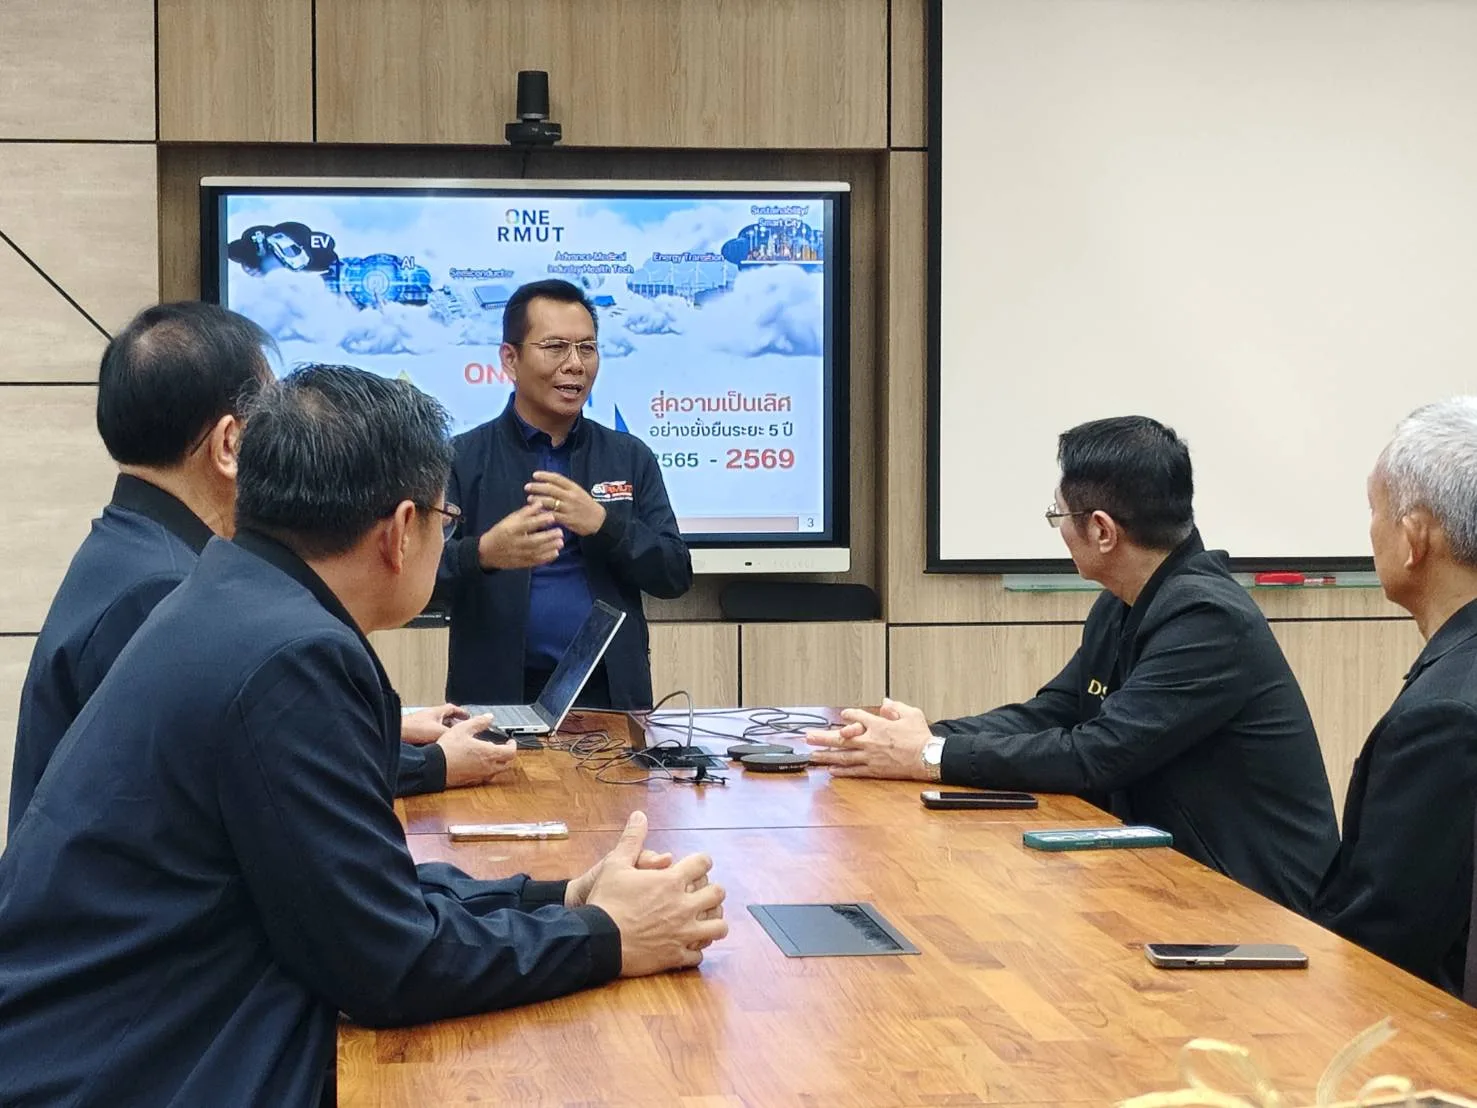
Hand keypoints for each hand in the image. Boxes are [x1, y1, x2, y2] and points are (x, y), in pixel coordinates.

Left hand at [400, 703, 467, 744]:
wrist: (394, 736)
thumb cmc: (412, 730)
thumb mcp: (439, 733)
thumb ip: (453, 735)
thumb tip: (465, 740)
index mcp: (436, 712)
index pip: (453, 708)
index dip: (462, 712)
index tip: (469, 717)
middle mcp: (428, 717)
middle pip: (445, 718)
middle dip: (454, 724)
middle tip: (462, 731)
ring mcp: (420, 725)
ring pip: (436, 728)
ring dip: (444, 734)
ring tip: (451, 742)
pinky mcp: (414, 735)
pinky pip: (428, 736)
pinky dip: (435, 741)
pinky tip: (436, 749)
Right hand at [436, 714, 518, 787]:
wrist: (434, 767)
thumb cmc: (448, 749)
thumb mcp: (463, 729)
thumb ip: (479, 722)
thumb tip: (489, 718)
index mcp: (489, 754)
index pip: (511, 752)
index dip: (513, 745)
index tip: (510, 741)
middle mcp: (487, 767)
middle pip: (506, 763)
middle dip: (507, 755)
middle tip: (503, 747)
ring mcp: (480, 776)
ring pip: (496, 771)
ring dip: (497, 763)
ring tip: (490, 754)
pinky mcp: (471, 781)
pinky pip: (485, 776)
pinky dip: (486, 769)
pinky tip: (478, 763)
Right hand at [477, 503, 562, 569]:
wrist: (487, 552)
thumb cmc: (501, 532)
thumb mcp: (510, 519)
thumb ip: (526, 512)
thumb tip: (540, 503)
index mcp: (511, 529)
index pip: (527, 524)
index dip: (540, 520)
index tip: (552, 516)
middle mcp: (515, 543)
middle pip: (533, 540)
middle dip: (548, 537)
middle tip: (560, 532)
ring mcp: (518, 554)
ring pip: (536, 552)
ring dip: (550, 548)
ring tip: (561, 542)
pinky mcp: (521, 563)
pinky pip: (535, 561)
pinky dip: (546, 558)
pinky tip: (555, 553)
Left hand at [525, 471, 605, 536]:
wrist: (598, 520)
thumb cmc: (587, 505)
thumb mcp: (579, 492)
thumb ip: (566, 488)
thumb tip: (549, 483)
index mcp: (574, 487)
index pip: (557, 478)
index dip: (545, 475)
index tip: (535, 475)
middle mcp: (571, 496)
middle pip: (550, 489)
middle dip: (537, 487)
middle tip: (527, 487)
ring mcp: (568, 508)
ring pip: (549, 501)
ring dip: (537, 499)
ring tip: (529, 499)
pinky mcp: (567, 519)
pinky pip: (552, 515)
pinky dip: (543, 513)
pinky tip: (536, 512)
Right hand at [584, 811, 728, 975]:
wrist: (598, 940)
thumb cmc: (606, 900)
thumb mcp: (615, 864)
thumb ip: (632, 838)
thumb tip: (639, 815)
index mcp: (672, 880)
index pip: (703, 863)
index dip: (702, 862)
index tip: (698, 865)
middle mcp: (684, 906)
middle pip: (717, 894)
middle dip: (713, 891)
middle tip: (704, 892)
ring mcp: (683, 932)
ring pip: (718, 927)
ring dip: (714, 921)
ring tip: (705, 919)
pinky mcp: (676, 956)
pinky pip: (699, 954)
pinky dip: (696, 948)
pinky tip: (689, 944)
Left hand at [804, 697, 933, 779]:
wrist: (927, 757)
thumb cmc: (921, 736)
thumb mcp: (911, 714)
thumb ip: (896, 707)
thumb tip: (886, 703)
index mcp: (878, 725)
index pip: (856, 717)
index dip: (848, 715)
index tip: (843, 715)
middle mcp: (870, 740)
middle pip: (841, 738)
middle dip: (822, 737)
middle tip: (808, 737)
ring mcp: (870, 756)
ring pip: (843, 756)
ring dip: (826, 755)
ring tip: (812, 755)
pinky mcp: (874, 770)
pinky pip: (854, 770)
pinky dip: (841, 771)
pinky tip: (830, 770)